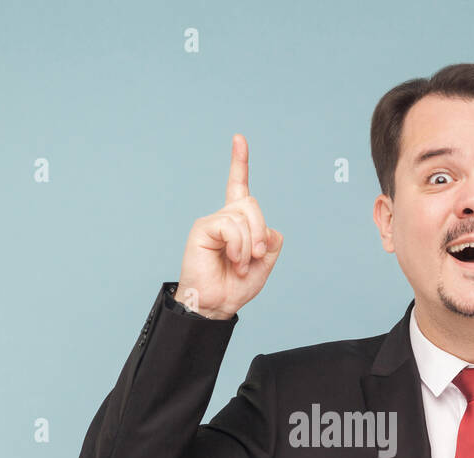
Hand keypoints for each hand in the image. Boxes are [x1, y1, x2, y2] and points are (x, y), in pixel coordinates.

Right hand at [174, 134, 284, 320]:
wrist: (217, 303)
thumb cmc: (236, 285)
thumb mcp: (265, 261)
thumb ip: (270, 239)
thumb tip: (264, 227)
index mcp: (239, 222)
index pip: (239, 186)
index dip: (239, 163)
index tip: (239, 139)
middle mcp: (224, 217)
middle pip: (252, 204)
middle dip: (261, 232)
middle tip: (258, 256)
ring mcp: (212, 221)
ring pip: (244, 216)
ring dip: (249, 246)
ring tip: (240, 265)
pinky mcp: (203, 228)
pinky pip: (230, 226)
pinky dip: (238, 246)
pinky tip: (232, 259)